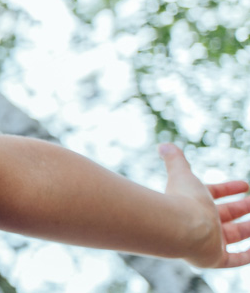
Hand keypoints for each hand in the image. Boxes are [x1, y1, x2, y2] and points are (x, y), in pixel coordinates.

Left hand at [159, 143, 249, 267]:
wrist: (180, 226)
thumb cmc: (183, 200)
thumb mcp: (183, 175)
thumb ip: (175, 160)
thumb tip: (163, 145)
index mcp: (194, 204)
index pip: (213, 195)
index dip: (229, 189)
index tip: (245, 184)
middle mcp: (200, 223)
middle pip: (225, 215)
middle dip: (241, 207)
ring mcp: (207, 242)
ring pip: (234, 236)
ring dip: (249, 228)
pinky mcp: (214, 259)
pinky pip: (236, 259)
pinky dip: (248, 255)